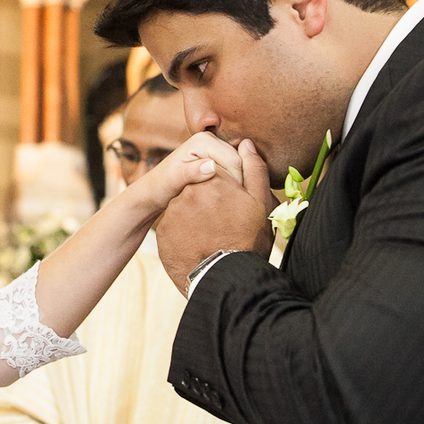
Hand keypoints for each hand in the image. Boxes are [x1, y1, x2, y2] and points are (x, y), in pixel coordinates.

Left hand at [126, 132, 245, 216]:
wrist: (152, 193)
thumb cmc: (159, 188)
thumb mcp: (173, 181)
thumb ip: (191, 173)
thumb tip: (211, 167)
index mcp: (202, 140)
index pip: (234, 161)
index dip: (237, 184)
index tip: (233, 205)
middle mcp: (210, 139)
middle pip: (239, 164)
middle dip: (239, 184)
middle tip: (235, 207)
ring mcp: (213, 149)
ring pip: (239, 169)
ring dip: (237, 186)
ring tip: (230, 205)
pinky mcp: (215, 159)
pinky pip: (233, 173)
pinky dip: (232, 186)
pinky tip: (225, 201)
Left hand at [157, 139, 277, 292]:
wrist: (223, 280)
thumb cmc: (248, 240)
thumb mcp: (260, 202)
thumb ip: (254, 169)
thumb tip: (245, 143)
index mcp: (212, 178)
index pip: (222, 172)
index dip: (234, 189)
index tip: (239, 206)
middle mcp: (188, 189)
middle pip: (204, 188)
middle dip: (216, 200)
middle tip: (229, 222)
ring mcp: (173, 210)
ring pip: (190, 206)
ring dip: (201, 215)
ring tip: (217, 235)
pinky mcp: (164, 229)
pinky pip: (178, 224)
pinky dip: (189, 231)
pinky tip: (202, 243)